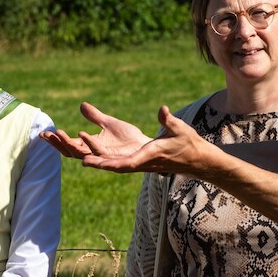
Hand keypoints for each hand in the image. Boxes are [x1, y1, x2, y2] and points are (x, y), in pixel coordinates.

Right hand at [40, 102, 151, 160]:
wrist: (148, 145)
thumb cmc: (128, 138)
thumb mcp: (108, 122)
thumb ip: (94, 116)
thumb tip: (81, 104)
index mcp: (91, 146)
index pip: (69, 145)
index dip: (56, 140)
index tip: (43, 132)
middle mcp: (94, 154)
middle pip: (71, 152)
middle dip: (58, 144)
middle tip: (46, 134)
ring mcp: (104, 158)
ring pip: (82, 154)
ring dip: (70, 144)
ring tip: (60, 133)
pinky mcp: (115, 160)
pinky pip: (100, 153)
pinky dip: (90, 144)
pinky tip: (82, 134)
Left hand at [83, 105, 218, 174]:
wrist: (195, 159)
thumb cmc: (188, 143)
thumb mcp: (179, 129)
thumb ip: (169, 120)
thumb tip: (162, 110)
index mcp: (150, 155)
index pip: (129, 163)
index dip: (112, 163)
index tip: (101, 162)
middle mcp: (143, 163)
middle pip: (117, 167)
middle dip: (100, 164)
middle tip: (82, 161)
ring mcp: (141, 164)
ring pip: (117, 166)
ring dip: (101, 163)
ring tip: (82, 159)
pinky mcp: (140, 162)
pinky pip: (121, 164)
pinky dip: (108, 162)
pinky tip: (96, 158)